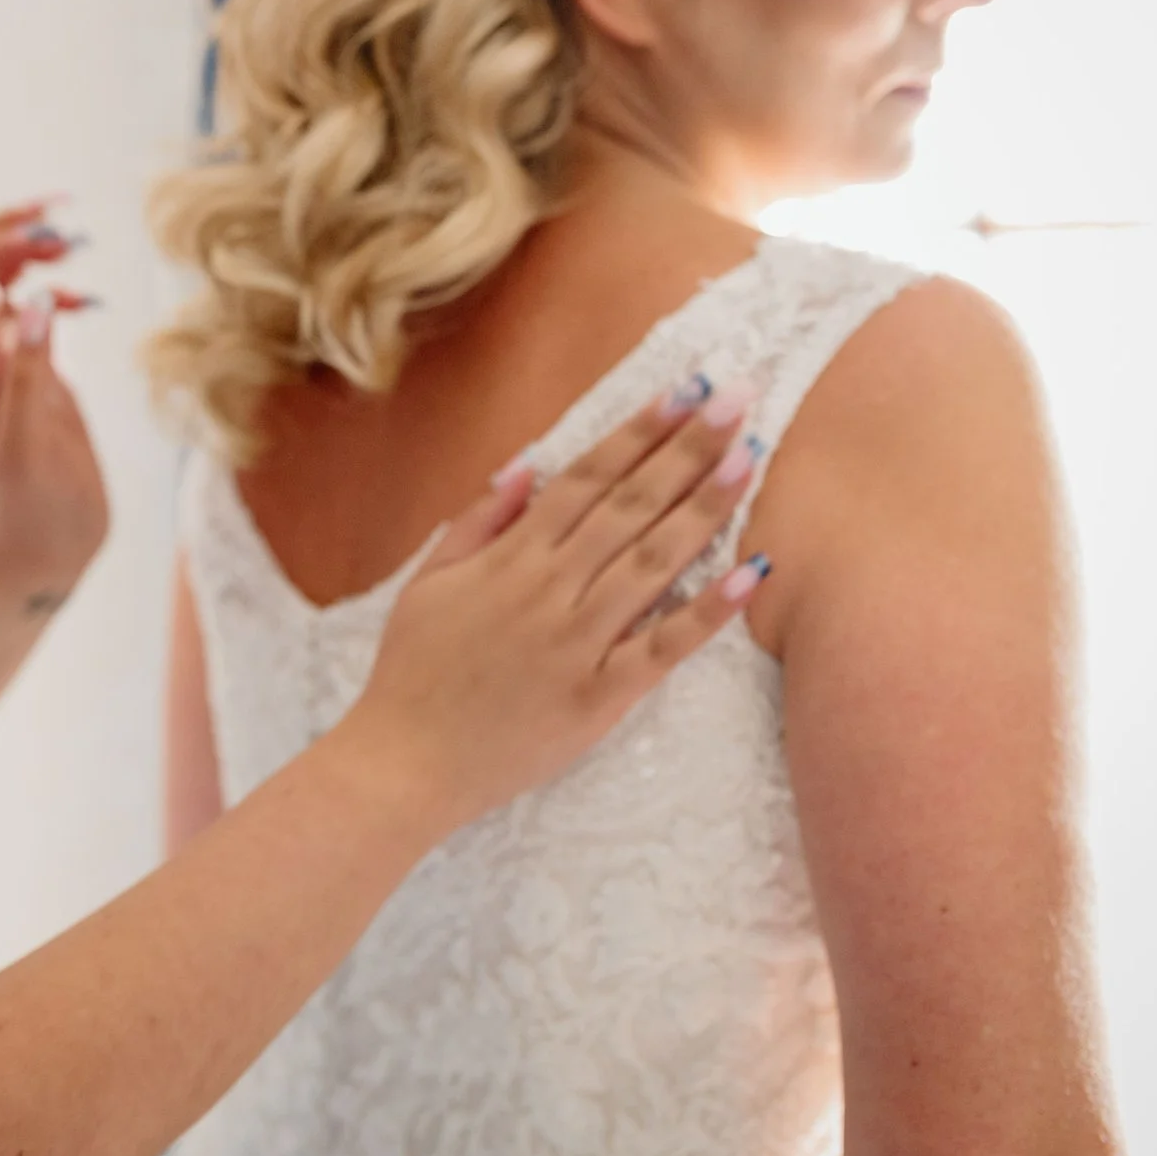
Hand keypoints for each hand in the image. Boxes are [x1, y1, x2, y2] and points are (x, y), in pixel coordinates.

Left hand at [0, 201, 109, 615]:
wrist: (45, 552)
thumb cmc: (33, 507)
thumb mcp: (31, 440)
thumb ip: (33, 370)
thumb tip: (39, 298)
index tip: (45, 231)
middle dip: (11, 231)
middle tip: (60, 210)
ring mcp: (19, 369)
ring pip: (12, 291)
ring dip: (37, 257)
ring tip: (78, 241)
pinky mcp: (46, 385)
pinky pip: (44, 323)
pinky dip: (63, 297)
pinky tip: (92, 299)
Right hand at [333, 380, 766, 831]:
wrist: (404, 762)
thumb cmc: (412, 671)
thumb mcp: (427, 582)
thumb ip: (477, 524)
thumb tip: (525, 468)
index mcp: (511, 558)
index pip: (586, 479)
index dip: (637, 433)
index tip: (683, 392)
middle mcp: (551, 590)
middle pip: (631, 507)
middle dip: (687, 450)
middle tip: (739, 402)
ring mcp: (580, 643)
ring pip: (655, 563)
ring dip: (706, 508)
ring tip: (751, 460)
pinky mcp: (601, 698)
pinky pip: (663, 648)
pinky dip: (709, 611)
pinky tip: (752, 573)